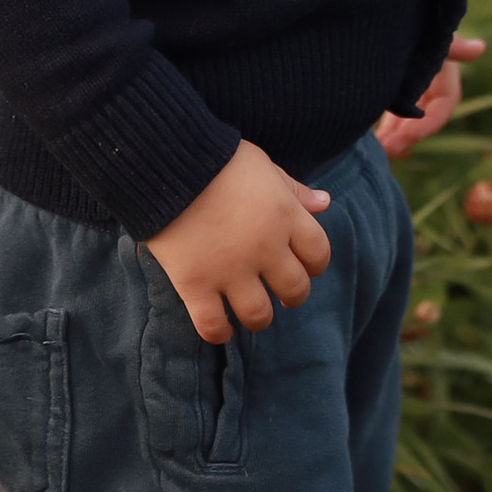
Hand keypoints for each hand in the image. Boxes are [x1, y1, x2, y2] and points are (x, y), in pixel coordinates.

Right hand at [146, 141, 331, 342]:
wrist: (167, 162)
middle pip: (295, 288)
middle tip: (282, 293)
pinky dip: (219, 332)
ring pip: (259, 314)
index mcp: (284, 216)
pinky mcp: (195, 283)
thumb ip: (293, 189)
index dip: (315, 264)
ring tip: (253, 312)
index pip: (319, 253)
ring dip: (260, 317)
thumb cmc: (217, 160)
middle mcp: (264, 247)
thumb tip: (325, 203)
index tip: (305, 265)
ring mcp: (230, 268)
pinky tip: (222, 328)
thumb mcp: (263, 166)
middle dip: (292, 295)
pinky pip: (212, 324)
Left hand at [374, 35, 486, 162]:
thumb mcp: (430, 30)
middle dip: (410, 134)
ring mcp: (406, 76)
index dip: (431, 123)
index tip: (408, 138)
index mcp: (443, 64)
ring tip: (380, 149)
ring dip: (397, 132)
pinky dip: (384, 121)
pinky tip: (368, 134)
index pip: (446, 101)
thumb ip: (451, 44)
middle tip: (389, 151)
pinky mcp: (386, 78)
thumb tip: (480, 49)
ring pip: (407, 112)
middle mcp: (428, 73)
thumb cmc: (412, 10)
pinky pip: (389, 104)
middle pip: (425, 112)